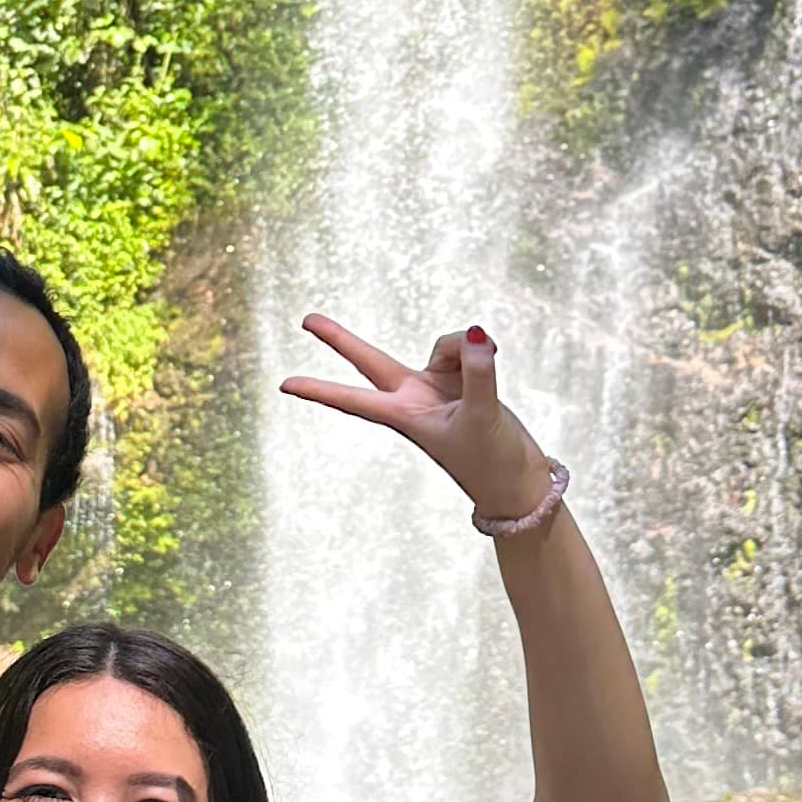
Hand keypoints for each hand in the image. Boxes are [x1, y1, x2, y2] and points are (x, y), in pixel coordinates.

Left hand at [280, 316, 548, 520]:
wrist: (517, 481)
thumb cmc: (492, 461)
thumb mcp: (482, 415)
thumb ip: (478, 373)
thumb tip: (475, 333)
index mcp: (405, 415)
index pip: (354, 399)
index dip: (319, 390)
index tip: (284, 386)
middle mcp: (414, 398)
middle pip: (371, 361)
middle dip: (341, 341)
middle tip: (305, 320)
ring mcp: (437, 388)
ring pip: (442, 346)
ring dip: (463, 346)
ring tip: (488, 358)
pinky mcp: (463, 382)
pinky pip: (466, 349)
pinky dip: (479, 349)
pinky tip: (493, 354)